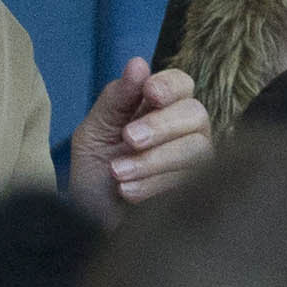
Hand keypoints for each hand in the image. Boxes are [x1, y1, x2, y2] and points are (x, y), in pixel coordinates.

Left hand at [69, 59, 212, 225]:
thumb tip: (138, 63)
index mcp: (159, 109)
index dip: (170, 85)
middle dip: (161, 125)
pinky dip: (156, 185)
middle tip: (128, 139)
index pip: (181, 84)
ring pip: (198, 149)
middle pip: (196, 114)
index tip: (149, 94)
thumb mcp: (95, 132)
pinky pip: (192, 182)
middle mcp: (184, 132)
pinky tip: (128, 192)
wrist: (88, 223)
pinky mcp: (198, 195)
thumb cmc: (94, 174)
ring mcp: (195, 164)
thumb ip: (116, 99)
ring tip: (118, 174)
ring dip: (154, 160)